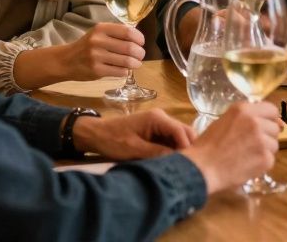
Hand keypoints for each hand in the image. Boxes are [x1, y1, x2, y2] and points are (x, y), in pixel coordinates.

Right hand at [60, 23, 145, 80]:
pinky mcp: (96, 71)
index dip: (139, 38)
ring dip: (136, 63)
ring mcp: (96, 57)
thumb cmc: (87, 46)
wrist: (66, 61)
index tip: (141, 42)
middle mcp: (98, 41)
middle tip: (141, 55)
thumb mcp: (98, 33)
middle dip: (140, 53)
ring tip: (136, 63)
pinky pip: (119, 72)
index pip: (127, 32)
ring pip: (126, 61)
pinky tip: (124, 69)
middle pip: (129, 47)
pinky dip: (126, 71)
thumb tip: (138, 38)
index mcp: (101, 29)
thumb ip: (116, 33)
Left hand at [72, 109, 194, 160]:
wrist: (95, 134)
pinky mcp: (156, 131)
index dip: (188, 147)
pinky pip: (170, 140)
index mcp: (157, 118)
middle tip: (189, 167)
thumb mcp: (133, 149)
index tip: (191, 164)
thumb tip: (177, 160)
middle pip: (184, 132)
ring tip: (181, 166)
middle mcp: (162, 118)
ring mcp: (159, 124)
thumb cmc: (112, 140)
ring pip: (178, 137)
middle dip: (188, 148)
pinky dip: (173, 150)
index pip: (180, 131)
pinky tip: (172, 162)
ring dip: (180, 150)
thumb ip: (156, 153)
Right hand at [180, 101, 280, 193]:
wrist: (202, 168)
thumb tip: (277, 123)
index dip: (269, 119)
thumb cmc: (208, 146)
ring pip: (274, 145)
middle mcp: (254, 122)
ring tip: (245, 156)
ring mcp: (261, 140)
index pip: (271, 110)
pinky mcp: (265, 158)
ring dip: (264, 151)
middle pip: (274, 128)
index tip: (265, 127)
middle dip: (266, 136)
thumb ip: (246, 118)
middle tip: (249, 145)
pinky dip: (261, 164)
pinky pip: (270, 159)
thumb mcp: (225, 121)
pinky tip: (246, 165)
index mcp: (243, 110)